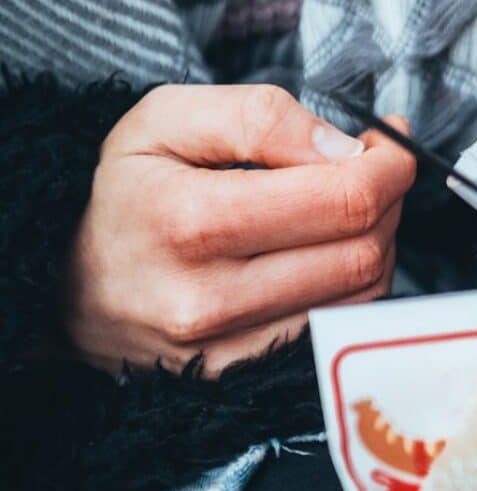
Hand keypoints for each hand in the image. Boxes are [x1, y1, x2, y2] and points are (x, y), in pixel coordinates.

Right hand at [66, 85, 415, 375]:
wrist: (71, 287)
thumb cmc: (127, 196)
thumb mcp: (165, 121)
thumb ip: (260, 117)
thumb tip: (346, 149)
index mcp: (191, 221)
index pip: (343, 199)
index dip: (389, 165)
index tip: (390, 144)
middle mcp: (212, 298)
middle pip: (364, 248)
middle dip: (389, 198)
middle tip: (375, 168)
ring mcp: (231, 347)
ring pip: (365, 291)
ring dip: (380, 239)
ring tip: (348, 205)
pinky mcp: (247, 373)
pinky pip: (342, 323)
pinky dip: (358, 280)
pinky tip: (332, 250)